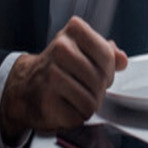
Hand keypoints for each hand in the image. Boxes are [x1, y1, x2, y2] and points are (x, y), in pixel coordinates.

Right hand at [0, 16, 127, 139]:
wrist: (25, 86)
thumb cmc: (58, 67)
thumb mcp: (82, 49)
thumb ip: (106, 52)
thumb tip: (122, 60)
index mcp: (74, 31)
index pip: (107, 55)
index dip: (108, 69)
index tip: (100, 72)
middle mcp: (61, 49)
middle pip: (100, 79)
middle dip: (99, 89)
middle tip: (88, 88)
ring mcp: (52, 75)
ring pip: (91, 100)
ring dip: (89, 105)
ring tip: (78, 98)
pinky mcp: (46, 100)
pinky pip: (78, 116)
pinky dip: (76, 116)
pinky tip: (67, 106)